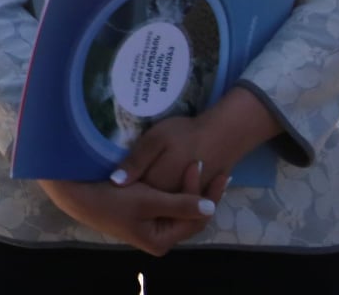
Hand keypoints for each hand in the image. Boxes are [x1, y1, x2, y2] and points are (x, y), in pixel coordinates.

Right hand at [40, 160, 216, 256]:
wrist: (76, 194)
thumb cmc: (111, 198)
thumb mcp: (147, 200)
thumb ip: (180, 205)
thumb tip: (211, 208)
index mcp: (161, 240)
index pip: (195, 219)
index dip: (204, 194)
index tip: (203, 165)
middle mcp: (158, 236)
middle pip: (190, 215)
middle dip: (202, 193)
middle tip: (215, 169)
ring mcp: (150, 224)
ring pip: (180, 207)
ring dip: (190, 188)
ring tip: (203, 167)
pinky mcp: (143, 212)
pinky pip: (168, 201)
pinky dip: (176, 187)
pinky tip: (182, 170)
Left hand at [116, 90, 279, 198]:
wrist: (223, 135)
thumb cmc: (186, 134)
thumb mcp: (155, 140)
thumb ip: (136, 162)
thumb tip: (116, 182)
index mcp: (157, 186)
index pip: (134, 195)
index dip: (124, 188)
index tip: (115, 180)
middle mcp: (171, 198)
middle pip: (150, 202)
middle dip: (138, 194)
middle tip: (131, 180)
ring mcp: (186, 201)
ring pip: (165, 204)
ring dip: (155, 195)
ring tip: (148, 178)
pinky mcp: (197, 197)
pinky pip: (180, 201)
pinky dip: (171, 194)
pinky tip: (164, 183)